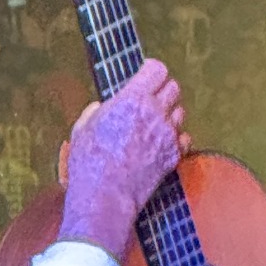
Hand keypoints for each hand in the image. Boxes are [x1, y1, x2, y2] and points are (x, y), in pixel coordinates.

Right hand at [59, 58, 186, 259]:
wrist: (106, 195)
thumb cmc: (90, 163)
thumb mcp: (81, 128)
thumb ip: (95, 111)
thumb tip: (101, 108)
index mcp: (132, 99)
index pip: (157, 70)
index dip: (151, 70)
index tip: (145, 73)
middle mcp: (155, 113)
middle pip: (174, 87)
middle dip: (162, 89)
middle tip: (150, 97)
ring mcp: (167, 134)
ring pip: (181, 111)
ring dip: (169, 113)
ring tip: (153, 122)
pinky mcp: (173, 154)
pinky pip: (184, 137)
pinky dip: (176, 137)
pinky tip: (160, 142)